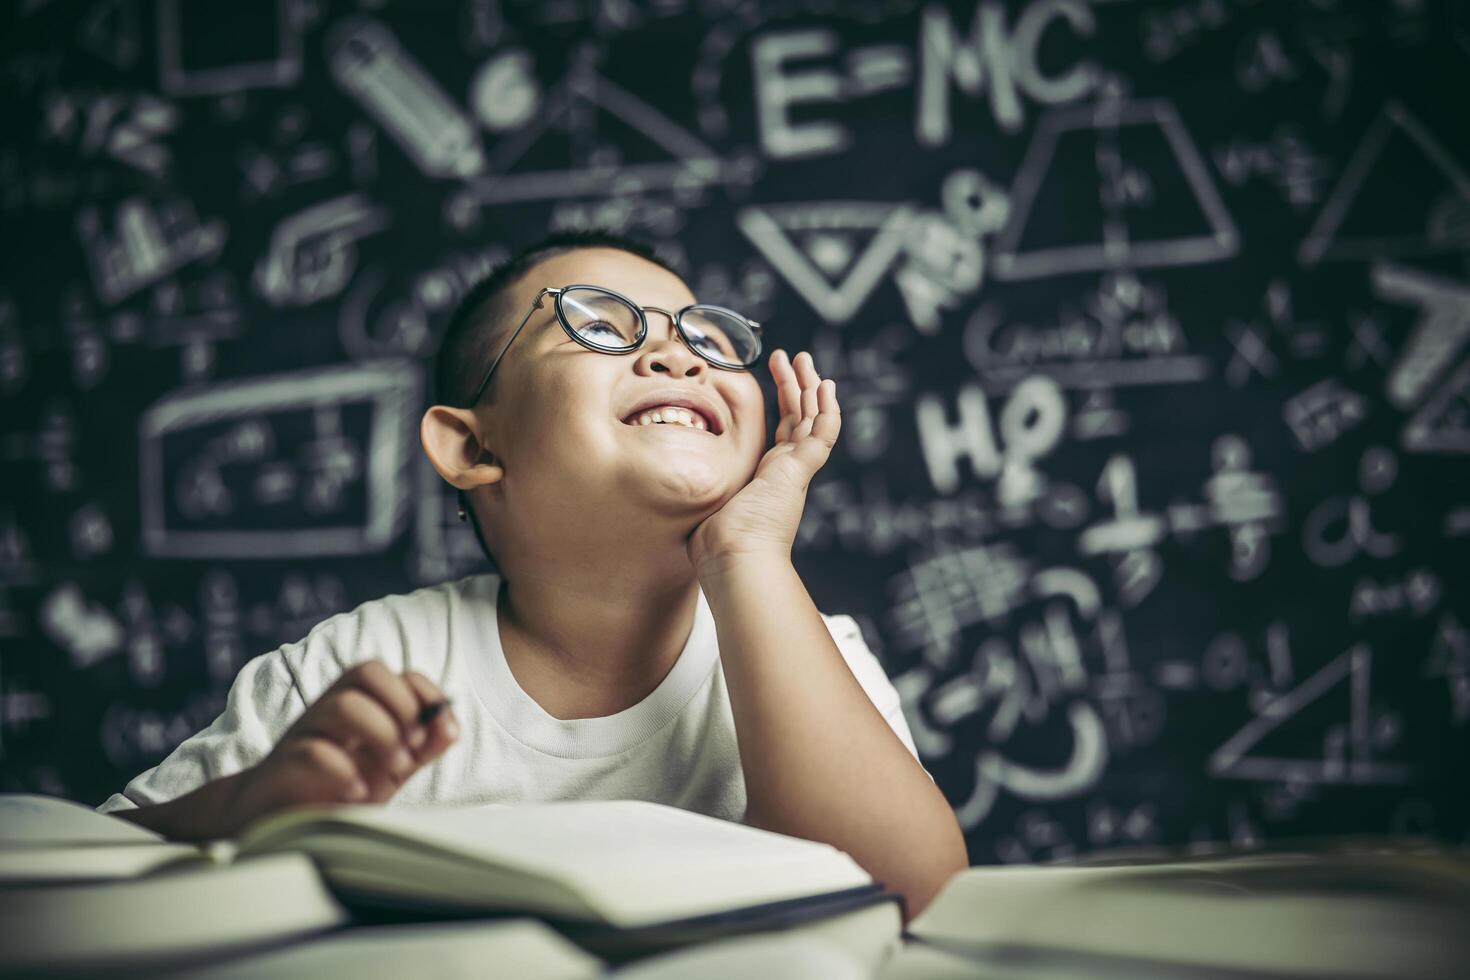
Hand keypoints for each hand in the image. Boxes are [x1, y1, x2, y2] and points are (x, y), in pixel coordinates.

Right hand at [231, 661, 459, 825]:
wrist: (273, 819)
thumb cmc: (338, 788)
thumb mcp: (389, 769)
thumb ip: (421, 747)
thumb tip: (451, 726)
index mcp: (358, 706)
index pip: (391, 673)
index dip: (423, 692)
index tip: (441, 730)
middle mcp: (330, 711)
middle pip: (365, 672)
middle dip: (401, 705)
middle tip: (415, 745)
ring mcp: (304, 734)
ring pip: (342, 705)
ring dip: (380, 734)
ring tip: (395, 769)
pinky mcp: (282, 767)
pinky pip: (311, 752)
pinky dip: (344, 771)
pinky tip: (359, 793)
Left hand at [688, 348, 839, 574]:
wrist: (734, 557)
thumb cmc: (716, 542)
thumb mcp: (708, 501)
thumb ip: (701, 487)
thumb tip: (674, 485)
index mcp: (768, 478)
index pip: (783, 433)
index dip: (783, 405)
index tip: (777, 379)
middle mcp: (786, 472)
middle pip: (798, 419)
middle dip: (796, 386)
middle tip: (793, 359)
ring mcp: (796, 470)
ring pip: (811, 419)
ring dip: (809, 386)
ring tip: (803, 358)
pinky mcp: (801, 469)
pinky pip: (822, 433)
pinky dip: (827, 409)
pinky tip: (826, 386)